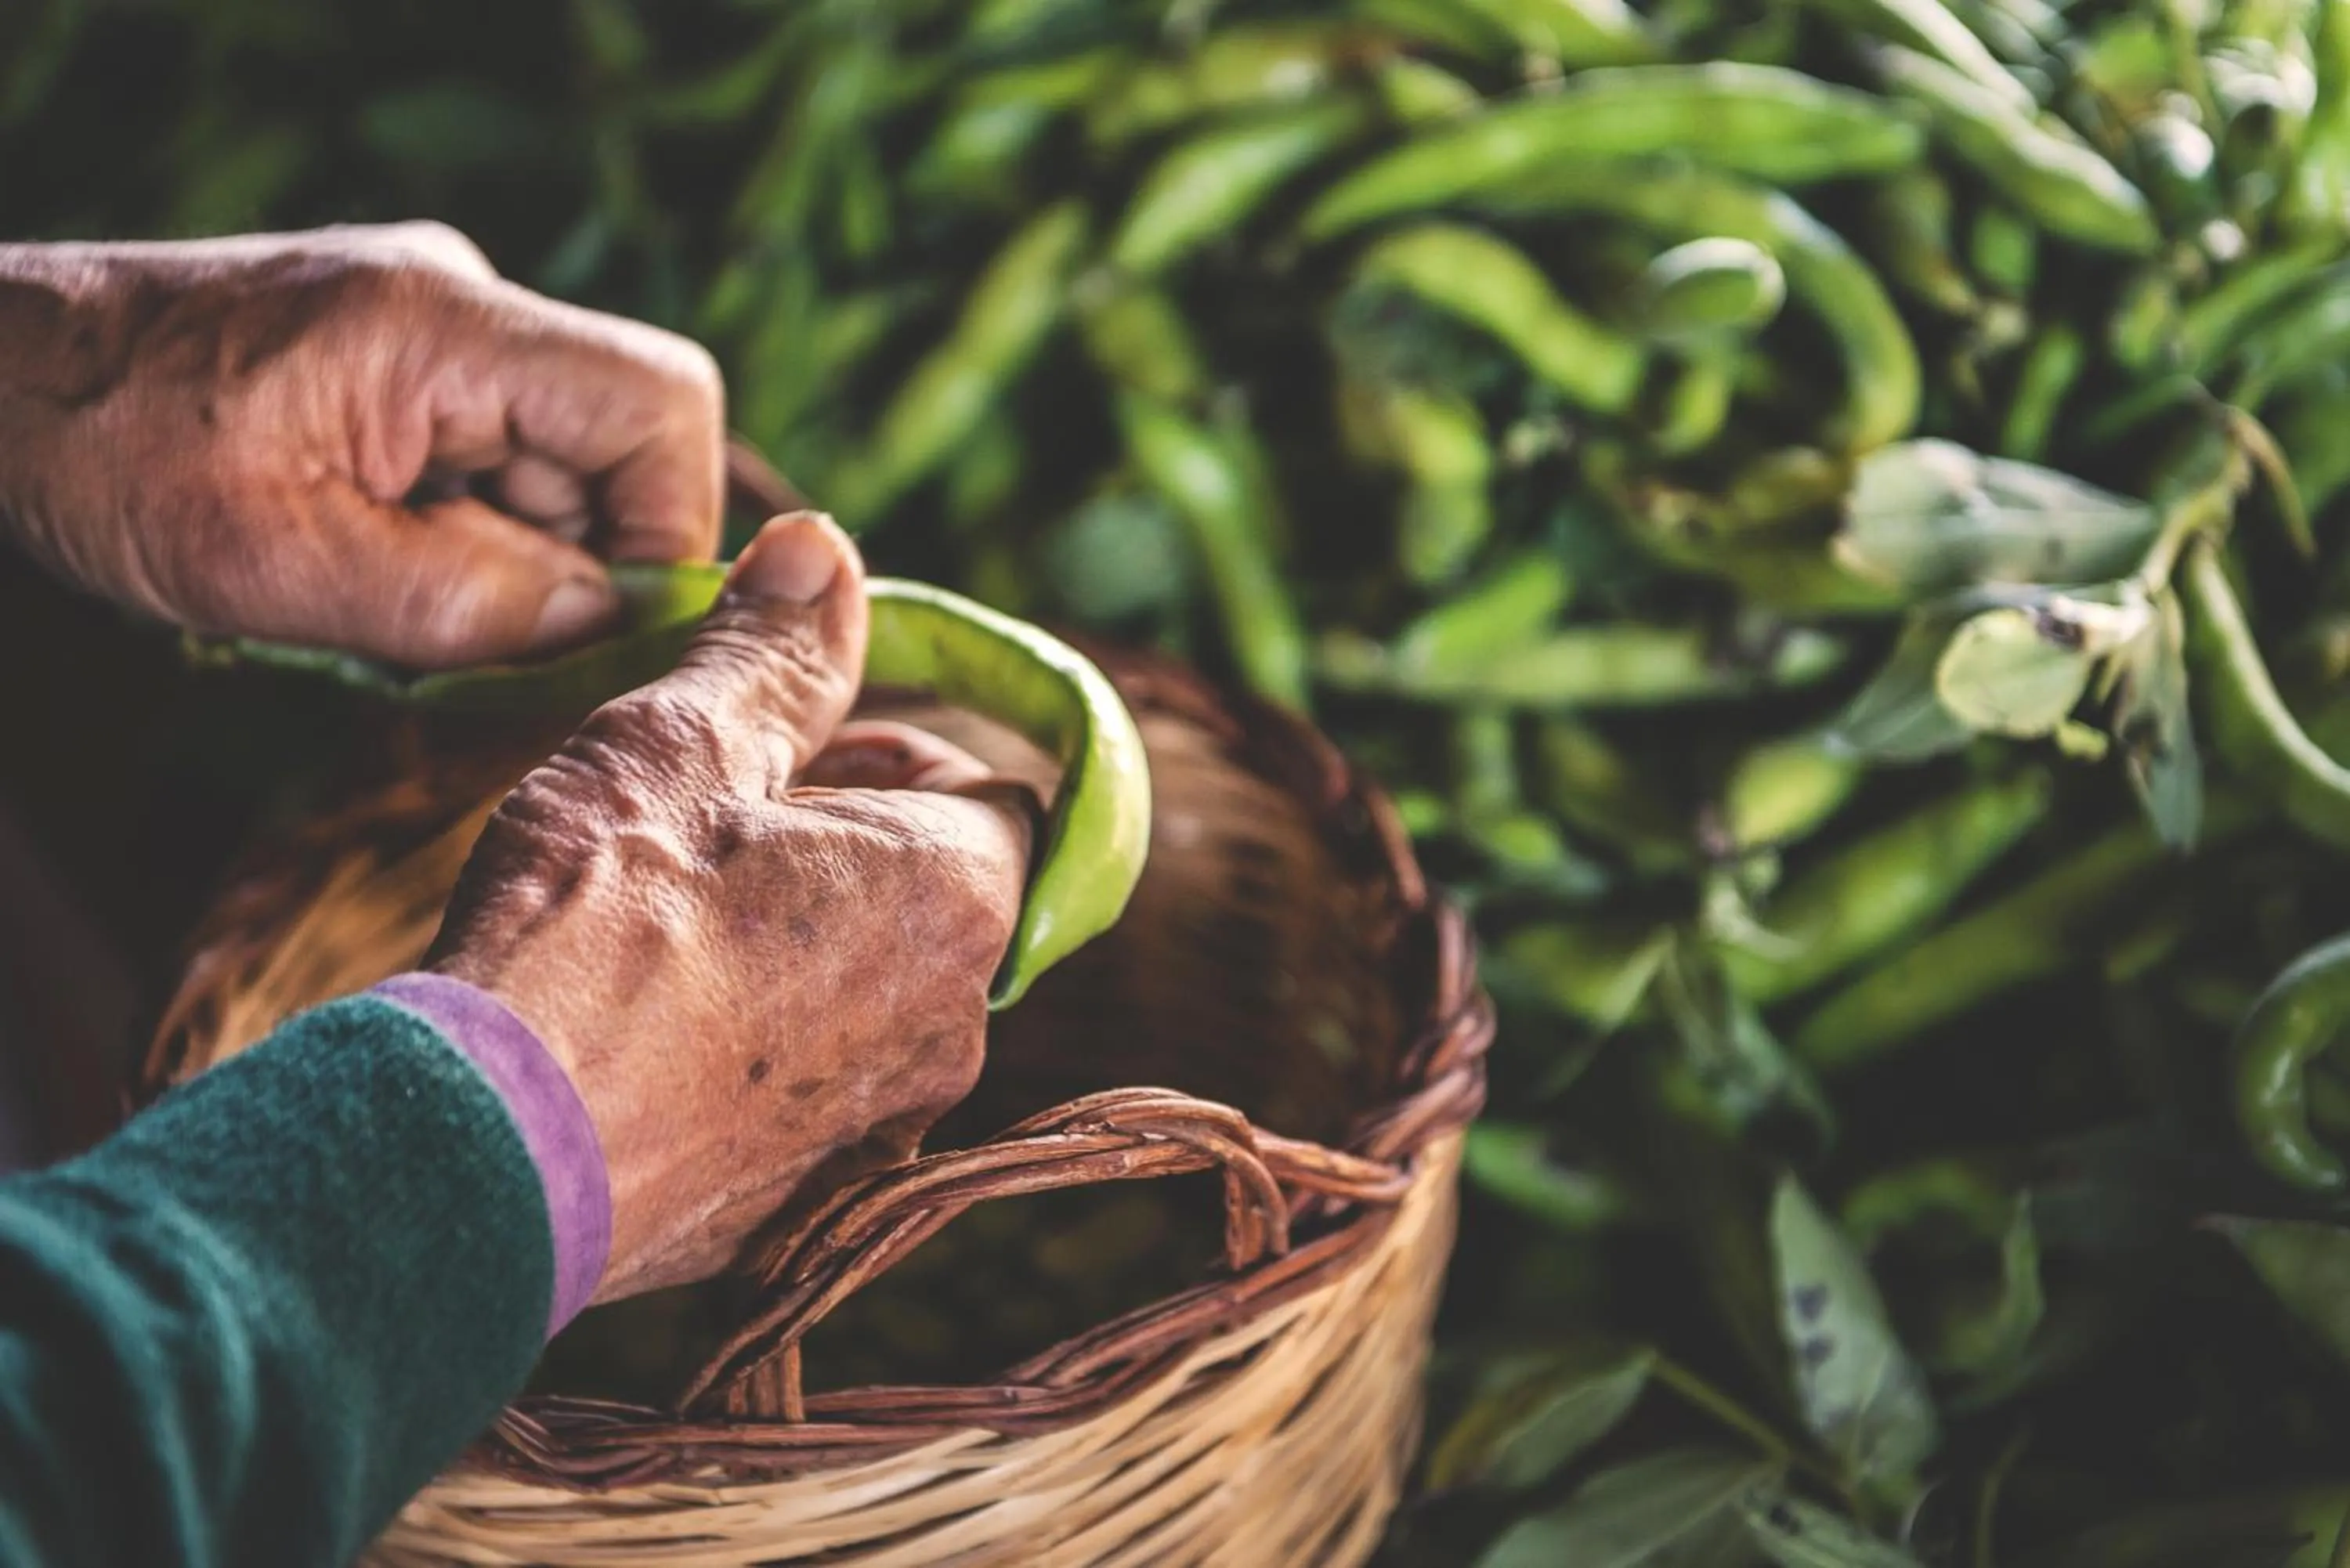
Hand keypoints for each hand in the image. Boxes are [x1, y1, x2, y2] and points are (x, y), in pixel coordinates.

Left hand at [0, 222, 723, 668]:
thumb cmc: (97, 449)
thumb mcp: (272, 564)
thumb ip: (460, 604)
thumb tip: (602, 627)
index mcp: (441, 323)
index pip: (658, 405)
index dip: (668, 529)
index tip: (605, 631)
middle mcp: (459, 307)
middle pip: (614, 450)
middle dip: (569, 567)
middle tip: (468, 646)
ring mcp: (431, 334)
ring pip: (553, 475)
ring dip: (504, 565)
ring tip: (388, 610)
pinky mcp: (398, 370)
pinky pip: (488, 470)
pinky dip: (458, 544)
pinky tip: (372, 574)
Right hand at [425, 512, 1033, 1300]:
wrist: (484, 1148)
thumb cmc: (592, 922)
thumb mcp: (684, 743)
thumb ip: (775, 652)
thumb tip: (824, 551)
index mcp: (959, 899)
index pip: (988, 794)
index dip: (886, 755)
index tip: (780, 754)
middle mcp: (954, 1032)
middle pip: (925, 901)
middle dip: (832, 852)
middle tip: (695, 834)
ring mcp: (879, 1137)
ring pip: (859, 1004)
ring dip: (785, 954)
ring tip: (648, 936)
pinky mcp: (798, 1217)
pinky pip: (799, 1105)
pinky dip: (743, 1059)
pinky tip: (635, 1038)